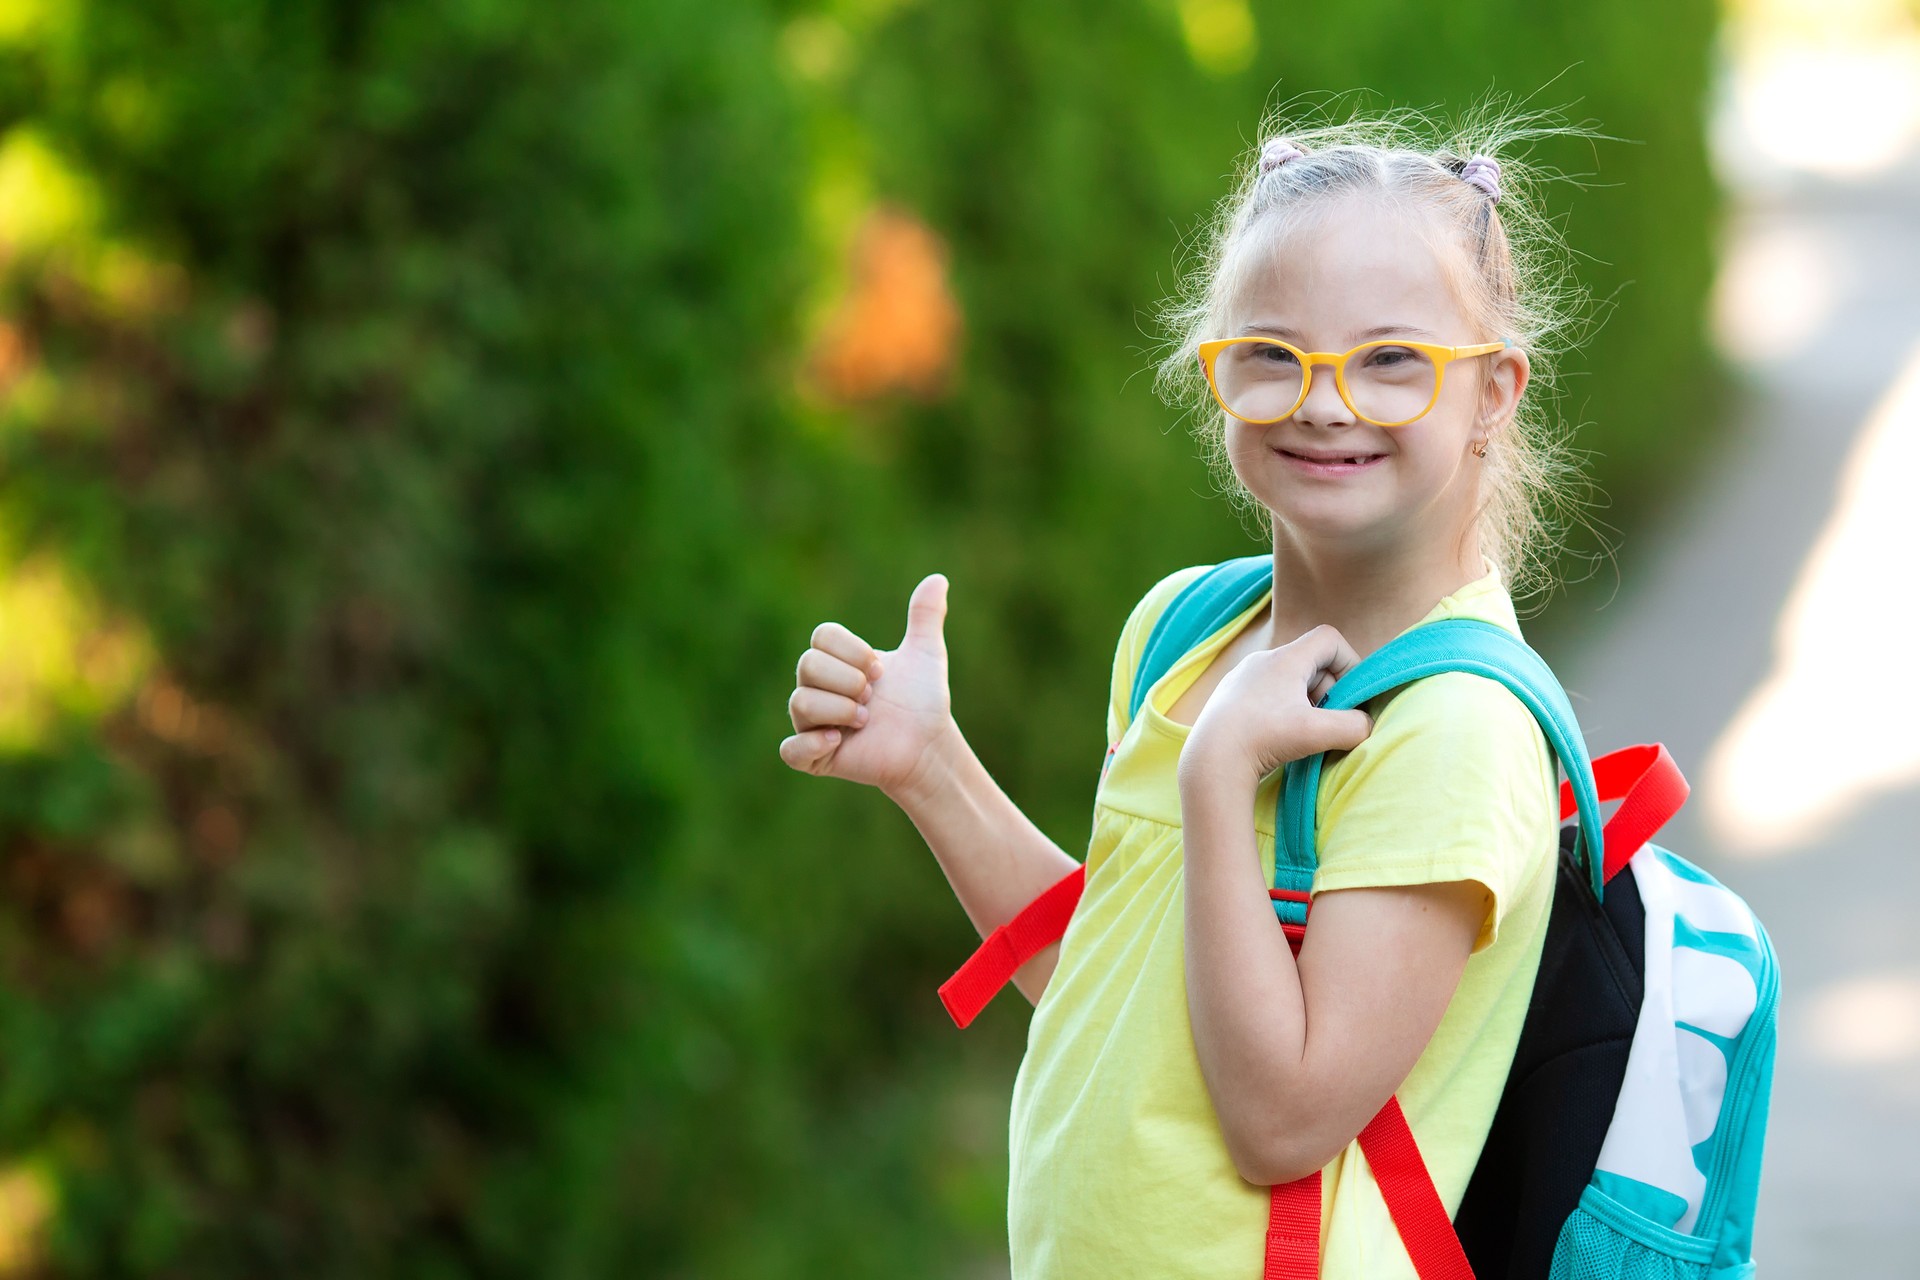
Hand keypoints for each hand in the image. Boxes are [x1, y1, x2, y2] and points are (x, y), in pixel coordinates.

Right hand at [779, 572, 958, 799]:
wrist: (930, 746)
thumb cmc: (922, 702)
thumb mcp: (926, 655)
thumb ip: (925, 617)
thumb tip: (938, 579)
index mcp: (837, 662)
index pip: (822, 636)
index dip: (853, 651)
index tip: (881, 670)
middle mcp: (818, 690)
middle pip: (807, 665)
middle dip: (848, 679)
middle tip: (873, 697)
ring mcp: (813, 725)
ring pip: (799, 702)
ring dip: (839, 708)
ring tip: (865, 720)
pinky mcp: (815, 759)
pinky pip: (790, 750)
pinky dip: (810, 743)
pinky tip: (839, 740)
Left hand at [1181, 624, 1374, 786]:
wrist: (1209, 762)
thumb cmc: (1263, 740)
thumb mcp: (1318, 733)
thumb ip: (1355, 726)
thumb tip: (1366, 725)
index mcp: (1284, 658)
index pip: (1329, 638)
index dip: (1349, 662)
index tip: (1350, 695)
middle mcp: (1261, 660)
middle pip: (1311, 662)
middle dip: (1328, 690)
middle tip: (1327, 721)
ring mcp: (1242, 679)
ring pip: (1289, 681)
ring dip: (1306, 703)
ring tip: (1302, 733)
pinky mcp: (1229, 699)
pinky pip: (1267, 696)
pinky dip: (1282, 713)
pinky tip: (1277, 738)